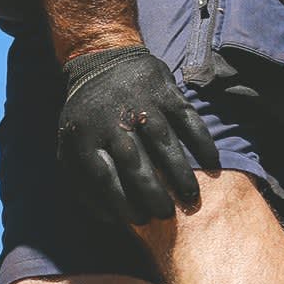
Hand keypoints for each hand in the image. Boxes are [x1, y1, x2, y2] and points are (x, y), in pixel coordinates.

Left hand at [57, 45, 220, 224]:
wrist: (102, 63)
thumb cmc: (88, 118)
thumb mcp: (70, 145)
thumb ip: (81, 179)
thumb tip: (107, 219)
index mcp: (84, 137)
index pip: (103, 177)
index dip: (121, 202)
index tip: (138, 220)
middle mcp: (110, 120)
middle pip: (134, 162)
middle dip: (151, 192)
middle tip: (166, 214)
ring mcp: (138, 103)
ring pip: (163, 141)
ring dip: (179, 173)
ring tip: (190, 198)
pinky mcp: (164, 90)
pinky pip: (188, 118)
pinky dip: (202, 142)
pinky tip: (213, 165)